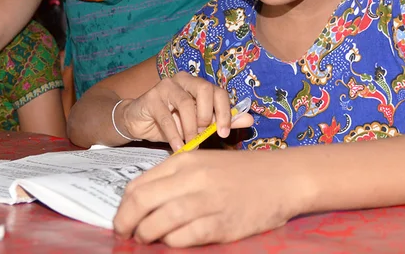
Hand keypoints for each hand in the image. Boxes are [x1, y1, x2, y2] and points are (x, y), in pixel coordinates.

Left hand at [115, 150, 300, 246]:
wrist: (283, 177)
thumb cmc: (241, 172)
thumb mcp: (203, 163)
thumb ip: (174, 178)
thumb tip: (142, 202)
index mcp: (184, 161)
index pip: (139, 184)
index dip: (123, 206)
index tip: (121, 218)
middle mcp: (193, 178)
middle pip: (142, 201)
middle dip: (125, 221)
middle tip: (123, 233)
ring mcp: (208, 201)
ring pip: (160, 221)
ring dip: (146, 234)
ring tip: (144, 239)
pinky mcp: (222, 224)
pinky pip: (186, 237)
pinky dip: (172, 242)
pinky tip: (171, 242)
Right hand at [116, 73, 252, 149]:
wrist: (139, 122)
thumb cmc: (172, 122)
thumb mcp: (199, 124)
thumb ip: (221, 120)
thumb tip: (249, 120)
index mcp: (197, 84)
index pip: (218, 91)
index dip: (224, 112)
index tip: (225, 133)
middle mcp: (183, 80)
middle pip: (204, 89)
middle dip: (207, 115)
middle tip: (204, 134)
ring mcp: (165, 86)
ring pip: (185, 103)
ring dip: (190, 128)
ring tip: (191, 144)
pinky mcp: (151, 98)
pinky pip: (166, 117)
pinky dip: (174, 135)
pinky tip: (178, 147)